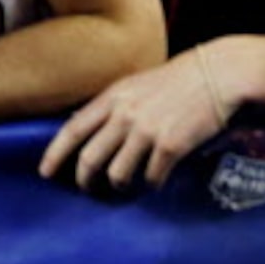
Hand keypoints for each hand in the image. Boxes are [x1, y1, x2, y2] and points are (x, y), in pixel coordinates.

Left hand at [40, 45, 235, 192]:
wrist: (219, 73)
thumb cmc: (179, 79)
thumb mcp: (138, 84)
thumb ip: (115, 106)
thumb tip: (90, 132)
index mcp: (114, 96)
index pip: (73, 129)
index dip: (55, 154)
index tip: (45, 172)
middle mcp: (126, 113)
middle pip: (90, 159)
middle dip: (85, 181)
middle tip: (88, 189)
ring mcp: (147, 130)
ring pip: (118, 175)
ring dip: (121, 185)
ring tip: (128, 184)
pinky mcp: (170, 145)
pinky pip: (151, 178)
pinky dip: (152, 183)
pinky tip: (158, 178)